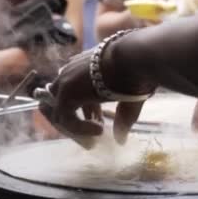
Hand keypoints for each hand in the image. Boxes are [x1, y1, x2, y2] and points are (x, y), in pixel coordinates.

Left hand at [37, 42, 155, 143]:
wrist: (135, 58)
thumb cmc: (138, 71)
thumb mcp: (129, 97)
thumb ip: (122, 117)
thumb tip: (121, 140)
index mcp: (83, 66)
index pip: (74, 90)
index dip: (87, 110)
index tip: (100, 122)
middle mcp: (71, 72)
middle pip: (62, 101)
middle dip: (78, 120)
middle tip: (95, 132)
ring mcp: (66, 82)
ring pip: (59, 112)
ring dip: (76, 129)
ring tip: (95, 138)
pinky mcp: (66, 95)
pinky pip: (65, 120)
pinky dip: (79, 129)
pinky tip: (99, 130)